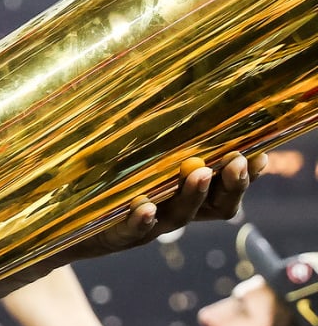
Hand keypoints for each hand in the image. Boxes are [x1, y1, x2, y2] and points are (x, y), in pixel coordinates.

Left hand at [75, 151, 267, 258]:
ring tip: (199, 173)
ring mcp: (148, 226)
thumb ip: (161, 141)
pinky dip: (139, 218)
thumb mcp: (138, 161)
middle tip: (237, 160)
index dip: (245, 177)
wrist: (66, 227)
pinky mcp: (116, 234)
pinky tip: (143, 206)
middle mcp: (173, 212)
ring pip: (179, 216)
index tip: (258, 154)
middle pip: (215, 206)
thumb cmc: (107, 185)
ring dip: (191, 194)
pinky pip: (131, 229)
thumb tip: (182, 91)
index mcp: (184, 196)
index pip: (226, 190)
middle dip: (231, 184)